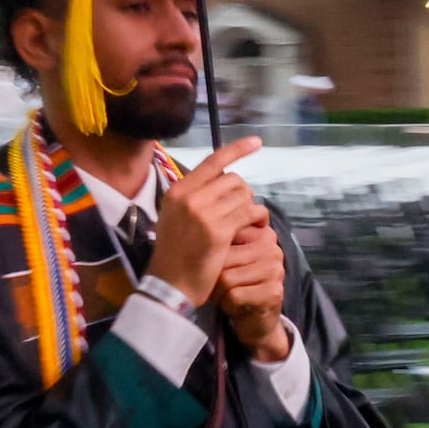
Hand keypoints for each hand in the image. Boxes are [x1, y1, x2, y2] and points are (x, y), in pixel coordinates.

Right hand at [143, 137, 263, 302]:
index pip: (213, 161)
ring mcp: (203, 213)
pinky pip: (250, 213)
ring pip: (244, 195)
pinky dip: (258, 219)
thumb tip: (222, 179)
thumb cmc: (174, 254)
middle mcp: (189, 197)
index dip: (237, 149)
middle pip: (233, 179)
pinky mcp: (218, 231)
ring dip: (251, 207)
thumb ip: (193, 197)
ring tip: (248, 222)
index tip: (256, 143)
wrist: (169, 284)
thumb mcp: (174, 217)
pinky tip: (256, 228)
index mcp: (178, 191)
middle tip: (241, 212)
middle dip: (243, 194)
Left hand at [215, 213, 293, 361]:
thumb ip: (221, 238)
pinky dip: (227, 304)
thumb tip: (197, 219)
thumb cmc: (236, 285)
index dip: (213, 252)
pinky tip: (234, 305)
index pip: (227, 231)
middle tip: (220, 285)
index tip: (215, 264)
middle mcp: (272, 248)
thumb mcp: (227, 257)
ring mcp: (275, 270)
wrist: (256, 320)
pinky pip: (234, 295)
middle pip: (223, 256)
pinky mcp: (273, 292)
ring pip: (226, 277)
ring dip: (219, 291)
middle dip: (214, 275)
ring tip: (227, 294)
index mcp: (262, 233)